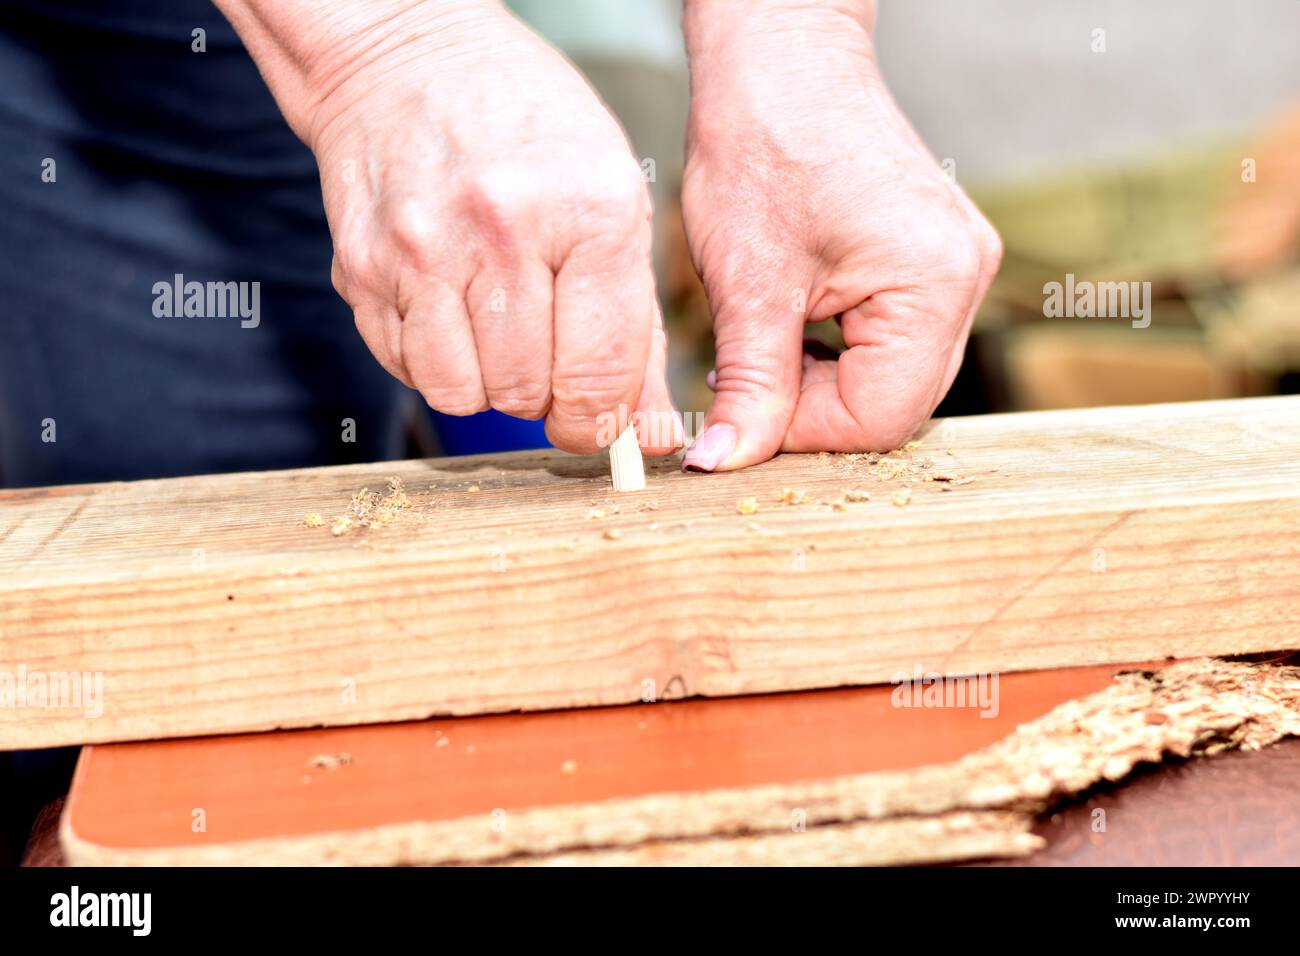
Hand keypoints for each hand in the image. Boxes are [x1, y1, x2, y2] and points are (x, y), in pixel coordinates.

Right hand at [220, 0, 677, 453]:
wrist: (406, 57)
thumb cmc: (528, 128)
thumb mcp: (614, 203)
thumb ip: (638, 332)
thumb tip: (653, 437)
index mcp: (591, 213)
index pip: (598, 376)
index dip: (598, 420)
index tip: (592, 416)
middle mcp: (504, 231)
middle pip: (526, 395)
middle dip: (542, 397)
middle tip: (544, 357)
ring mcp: (424, 250)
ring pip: (461, 395)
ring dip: (485, 384)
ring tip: (495, 330)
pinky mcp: (363, 267)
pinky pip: (406, 367)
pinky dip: (433, 360)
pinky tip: (449, 307)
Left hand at [679, 0, 1000, 470]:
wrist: (780, 60)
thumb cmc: (764, 143)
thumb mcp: (747, 284)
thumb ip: (748, 387)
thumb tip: (725, 464)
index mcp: (933, 283)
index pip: (879, 418)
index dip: (802, 432)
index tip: (741, 413)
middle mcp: (965, 278)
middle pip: (896, 405)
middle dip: (814, 409)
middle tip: (747, 379)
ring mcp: (957, 268)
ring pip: (893, 378)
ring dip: (824, 382)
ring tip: (767, 338)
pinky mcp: (933, 261)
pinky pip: (894, 341)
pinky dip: (840, 352)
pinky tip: (794, 323)